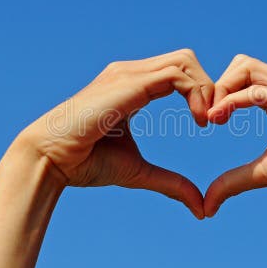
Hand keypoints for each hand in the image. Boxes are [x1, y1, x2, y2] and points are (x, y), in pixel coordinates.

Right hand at [14, 49, 213, 218]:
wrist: (50, 160)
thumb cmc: (85, 162)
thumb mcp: (138, 172)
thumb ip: (170, 183)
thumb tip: (201, 208)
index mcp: (133, 86)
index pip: (179, 72)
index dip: (202, 92)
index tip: (210, 124)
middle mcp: (131, 73)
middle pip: (186, 59)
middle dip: (210, 86)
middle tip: (216, 120)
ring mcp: (127, 74)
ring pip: (184, 60)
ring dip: (206, 88)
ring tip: (207, 121)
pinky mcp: (127, 83)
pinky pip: (175, 74)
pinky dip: (195, 92)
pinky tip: (197, 120)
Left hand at [204, 55, 266, 218]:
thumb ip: (235, 180)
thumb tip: (207, 205)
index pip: (243, 79)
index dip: (220, 94)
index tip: (206, 122)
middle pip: (242, 64)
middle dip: (218, 85)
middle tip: (206, 117)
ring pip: (248, 67)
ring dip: (223, 88)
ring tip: (212, 117)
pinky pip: (260, 90)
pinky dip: (235, 100)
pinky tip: (221, 117)